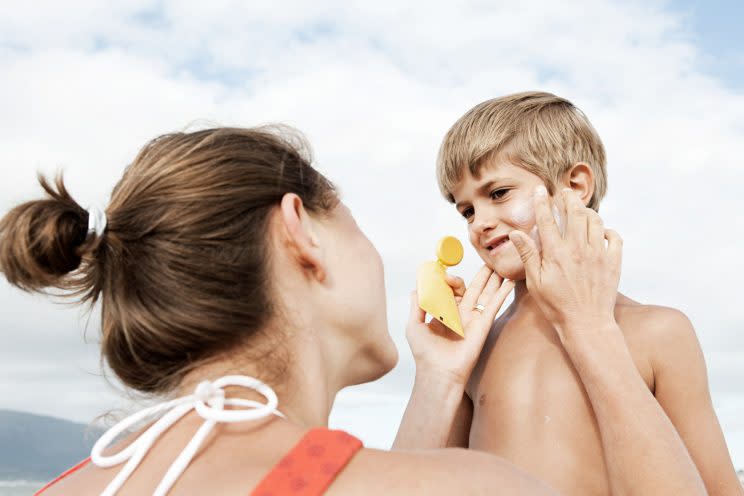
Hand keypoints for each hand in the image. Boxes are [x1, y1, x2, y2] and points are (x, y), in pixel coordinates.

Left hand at [406, 266, 514, 385]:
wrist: (438, 372)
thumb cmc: (425, 353)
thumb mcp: (414, 325)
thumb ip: (416, 305)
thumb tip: (416, 288)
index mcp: (445, 313)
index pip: (451, 290)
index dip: (450, 280)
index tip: (445, 274)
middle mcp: (460, 314)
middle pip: (472, 289)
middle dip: (479, 275)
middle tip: (485, 260)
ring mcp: (473, 319)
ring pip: (485, 293)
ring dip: (493, 279)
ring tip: (500, 266)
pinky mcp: (483, 325)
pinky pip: (493, 305)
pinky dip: (502, 293)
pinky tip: (509, 281)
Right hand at [508, 186, 622, 343]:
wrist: (587, 324)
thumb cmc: (557, 306)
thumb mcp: (535, 282)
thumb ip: (528, 255)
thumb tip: (516, 233)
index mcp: (556, 253)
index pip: (547, 219)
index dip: (542, 202)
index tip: (540, 190)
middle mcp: (578, 249)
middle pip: (575, 212)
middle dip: (569, 198)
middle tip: (564, 192)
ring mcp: (598, 254)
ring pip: (595, 221)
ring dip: (587, 211)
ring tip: (581, 210)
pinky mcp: (613, 262)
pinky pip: (614, 237)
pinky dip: (607, 230)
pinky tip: (600, 232)